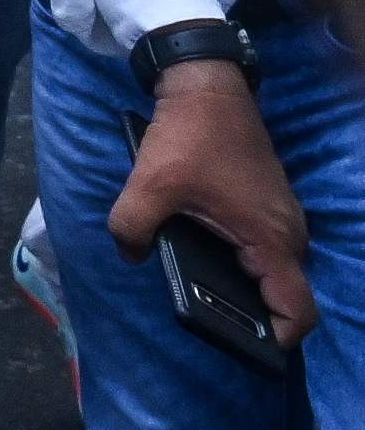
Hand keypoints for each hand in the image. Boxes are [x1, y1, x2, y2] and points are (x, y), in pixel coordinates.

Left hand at [110, 62, 314, 346]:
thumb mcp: (149, 185)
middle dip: (251, 313)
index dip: (278, 337)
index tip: (247, 344)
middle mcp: (288, 234)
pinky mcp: (267, 204)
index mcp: (271, 240)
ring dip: (243, 283)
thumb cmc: (188, 136)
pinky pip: (261, 246)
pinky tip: (203, 255)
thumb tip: (131, 255)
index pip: (299, 311)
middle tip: (210, 319)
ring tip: (201, 290)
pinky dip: (240, 258)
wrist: (206, 85)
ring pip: (271, 269)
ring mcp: (281, 218)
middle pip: (282, 294)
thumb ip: (132, 229)